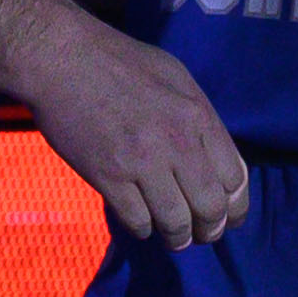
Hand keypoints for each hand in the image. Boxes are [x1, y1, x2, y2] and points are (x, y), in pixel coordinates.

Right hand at [27, 17, 249, 246]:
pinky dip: (143, 228)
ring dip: (178, 237)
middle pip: (211, 207)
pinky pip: (137, 221)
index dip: (235, 206)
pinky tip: (142, 222)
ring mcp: (142, 162)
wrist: (62, 58)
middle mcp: (177, 143)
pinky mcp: (108, 176)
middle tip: (203, 234)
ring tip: (176, 238)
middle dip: (211, 229)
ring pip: (176, 222)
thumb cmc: (119, 61)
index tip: (229, 217)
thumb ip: (197, 117)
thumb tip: (213, 156)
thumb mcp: (176, 78)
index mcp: (198, 116)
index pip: (235, 178)